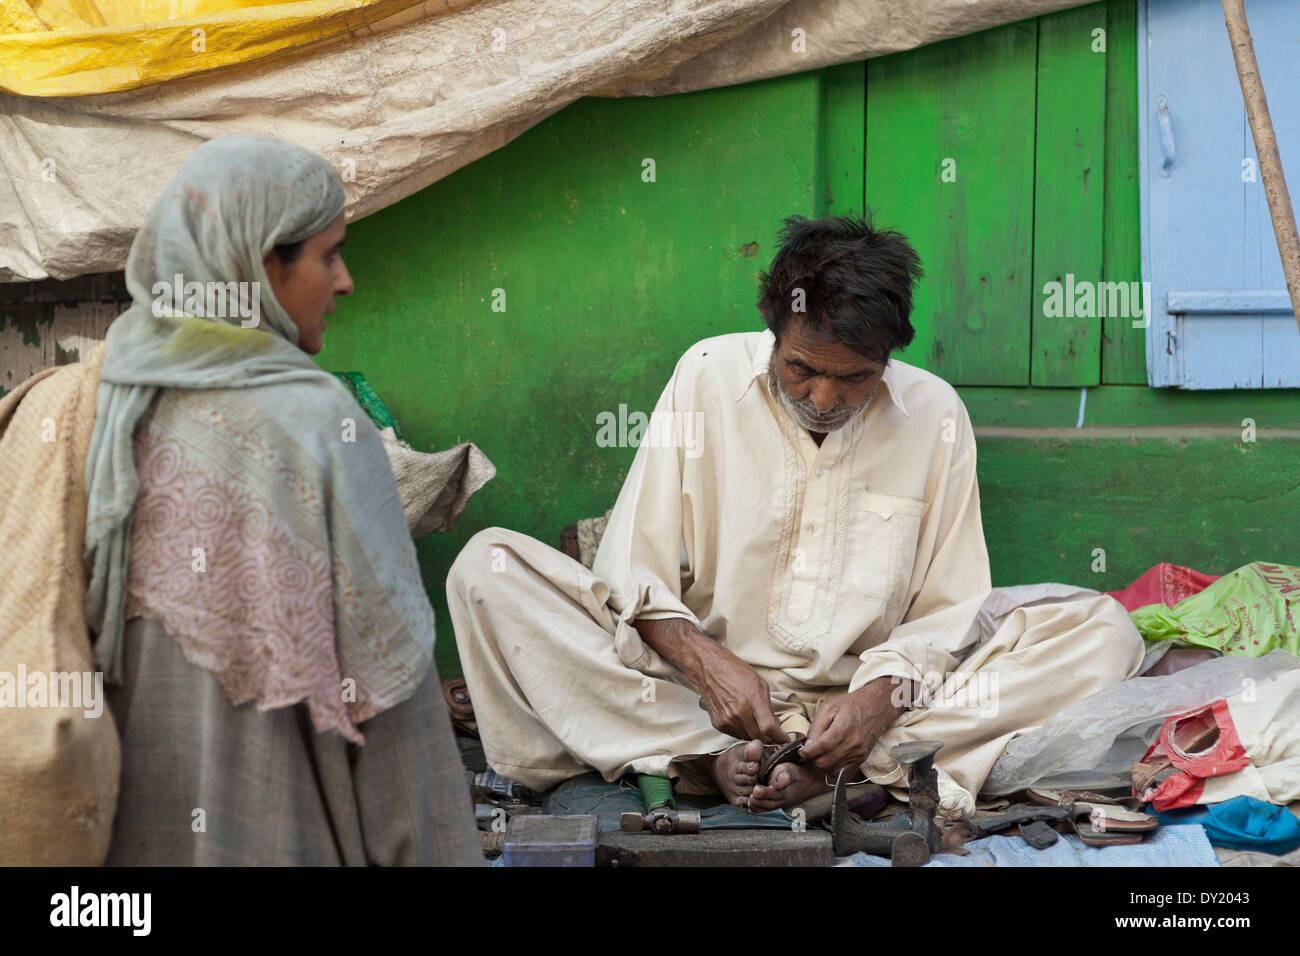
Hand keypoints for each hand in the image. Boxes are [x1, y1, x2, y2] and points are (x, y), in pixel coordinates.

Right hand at [633, 617, 786, 743]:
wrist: (709, 668)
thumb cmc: (736, 672)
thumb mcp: (759, 684)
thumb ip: (768, 706)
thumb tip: (775, 725)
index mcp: (752, 700)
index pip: (769, 728)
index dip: (779, 737)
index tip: (785, 740)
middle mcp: (738, 713)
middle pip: (759, 737)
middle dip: (768, 737)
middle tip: (773, 733)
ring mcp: (727, 720)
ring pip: (747, 738)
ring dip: (754, 734)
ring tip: (755, 723)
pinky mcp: (718, 723)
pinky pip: (735, 734)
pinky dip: (742, 731)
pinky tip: (742, 720)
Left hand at [800, 678, 905, 774]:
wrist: (874, 708)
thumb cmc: (850, 705)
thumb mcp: (829, 707)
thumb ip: (816, 727)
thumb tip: (807, 745)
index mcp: (845, 727)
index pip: (822, 747)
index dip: (808, 752)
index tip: (802, 751)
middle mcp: (854, 743)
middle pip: (825, 762)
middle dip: (813, 759)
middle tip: (810, 751)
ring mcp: (859, 753)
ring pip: (832, 770)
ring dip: (822, 764)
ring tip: (820, 753)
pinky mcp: (862, 759)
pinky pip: (842, 772)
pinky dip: (833, 767)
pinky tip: (831, 756)